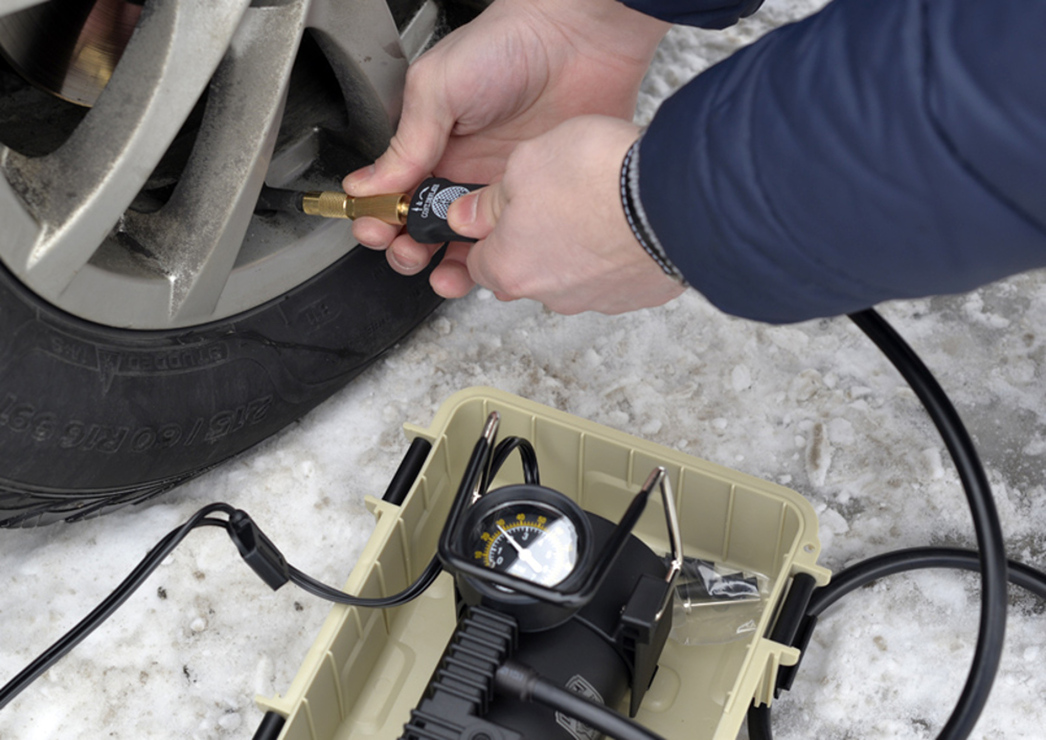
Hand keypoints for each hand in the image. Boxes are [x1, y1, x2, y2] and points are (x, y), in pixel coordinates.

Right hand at [342, 0, 668, 291]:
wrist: (579, 39)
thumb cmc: (508, 45)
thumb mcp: (438, 87)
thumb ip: (407, 141)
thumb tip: (366, 185)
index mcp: (431, 145)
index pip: (396, 196)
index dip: (381, 219)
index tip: (376, 229)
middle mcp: (463, 171)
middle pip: (426, 230)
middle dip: (408, 250)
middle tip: (409, 252)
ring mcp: (501, 188)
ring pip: (469, 246)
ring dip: (451, 268)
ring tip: (446, 273)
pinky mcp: (538, 198)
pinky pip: (514, 241)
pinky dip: (500, 262)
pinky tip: (492, 263)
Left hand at [444, 115, 685, 314]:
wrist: (678, 196)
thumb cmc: (599, 178)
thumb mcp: (524, 165)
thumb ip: (489, 199)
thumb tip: (467, 215)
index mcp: (510, 267)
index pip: (476, 263)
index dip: (485, 234)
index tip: (495, 212)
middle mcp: (550, 294)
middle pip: (525, 271)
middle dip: (531, 240)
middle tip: (550, 199)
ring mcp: (597, 299)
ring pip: (572, 273)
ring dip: (576, 245)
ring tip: (594, 202)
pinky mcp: (637, 295)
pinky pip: (614, 274)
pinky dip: (613, 251)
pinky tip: (623, 219)